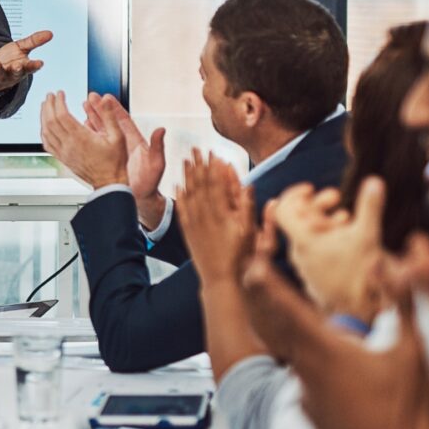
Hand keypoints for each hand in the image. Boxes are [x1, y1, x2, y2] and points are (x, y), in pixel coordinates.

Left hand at [0, 29, 52, 92]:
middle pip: (16, 73)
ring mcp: (0, 78)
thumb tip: (51, 33)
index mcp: (23, 67)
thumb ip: (34, 41)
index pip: (31, 67)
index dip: (35, 65)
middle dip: (17, 69)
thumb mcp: (22, 48)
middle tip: (17, 65)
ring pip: (0, 75)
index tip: (40, 63)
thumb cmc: (11, 58)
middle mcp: (13, 74)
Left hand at [38, 90, 127, 188]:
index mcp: (81, 138)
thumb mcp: (117, 136)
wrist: (109, 182)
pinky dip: (43, 132)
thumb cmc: (114, 162)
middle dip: (48, 105)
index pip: (62, 115)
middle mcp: (69, 145)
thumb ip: (109, 116)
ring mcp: (64, 152)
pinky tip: (45, 127)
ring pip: (46, 132)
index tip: (60, 93)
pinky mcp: (63, 158)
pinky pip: (47, 144)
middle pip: (51, 121)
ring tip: (45, 106)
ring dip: (43, 117)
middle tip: (50, 95)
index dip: (58, 102)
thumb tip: (104, 99)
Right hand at [89, 94, 166, 226]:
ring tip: (83, 107)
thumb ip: (158, 147)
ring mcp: (113, 149)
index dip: (114, 108)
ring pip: (100, 130)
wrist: (140, 198)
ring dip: (92, 118)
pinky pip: (95, 143)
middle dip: (100, 108)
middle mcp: (123, 143)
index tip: (106, 97)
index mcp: (135, 141)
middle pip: (109, 121)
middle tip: (90, 97)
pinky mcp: (106, 157)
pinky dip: (88, 134)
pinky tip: (80, 128)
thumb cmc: (150, 183)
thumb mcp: (156, 164)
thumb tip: (161, 130)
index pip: (123, 120)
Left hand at [173, 151, 254, 287]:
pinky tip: (178, 186)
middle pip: (200, 184)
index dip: (214, 167)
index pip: (216, 183)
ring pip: (189, 193)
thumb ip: (247, 207)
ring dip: (187, 175)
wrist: (222, 280)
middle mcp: (206, 215)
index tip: (213, 152)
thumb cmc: (241, 257)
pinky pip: (182, 209)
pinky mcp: (188, 232)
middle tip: (195, 148)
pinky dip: (179, 196)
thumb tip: (247, 184)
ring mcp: (195, 223)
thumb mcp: (251, 232)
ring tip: (186, 160)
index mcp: (222, 213)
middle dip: (198, 165)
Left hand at [238, 241, 428, 428]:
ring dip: (297, 342)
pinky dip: (312, 375)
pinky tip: (337, 381)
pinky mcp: (309, 415)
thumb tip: (390, 262)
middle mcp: (307, 371)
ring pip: (296, 359)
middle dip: (268, 304)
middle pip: (280, 330)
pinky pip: (305, 385)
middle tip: (256, 280)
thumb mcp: (414, 352)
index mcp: (327, 350)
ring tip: (311, 335)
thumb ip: (404, 303)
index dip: (270, 286)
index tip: (253, 266)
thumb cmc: (409, 407)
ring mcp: (304, 396)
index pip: (290, 309)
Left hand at [273, 178, 385, 322]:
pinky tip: (346, 236)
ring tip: (345, 216)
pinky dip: (326, 238)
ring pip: (306, 236)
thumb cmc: (364, 276)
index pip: (283, 209)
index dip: (296, 193)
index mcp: (303, 241)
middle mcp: (298, 254)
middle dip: (316, 204)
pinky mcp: (315, 277)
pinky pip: (313, 251)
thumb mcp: (368, 236)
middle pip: (296, 220)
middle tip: (335, 197)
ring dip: (323, 220)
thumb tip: (374, 180)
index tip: (313, 188)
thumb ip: (370, 206)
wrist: (363, 315)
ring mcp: (305, 267)